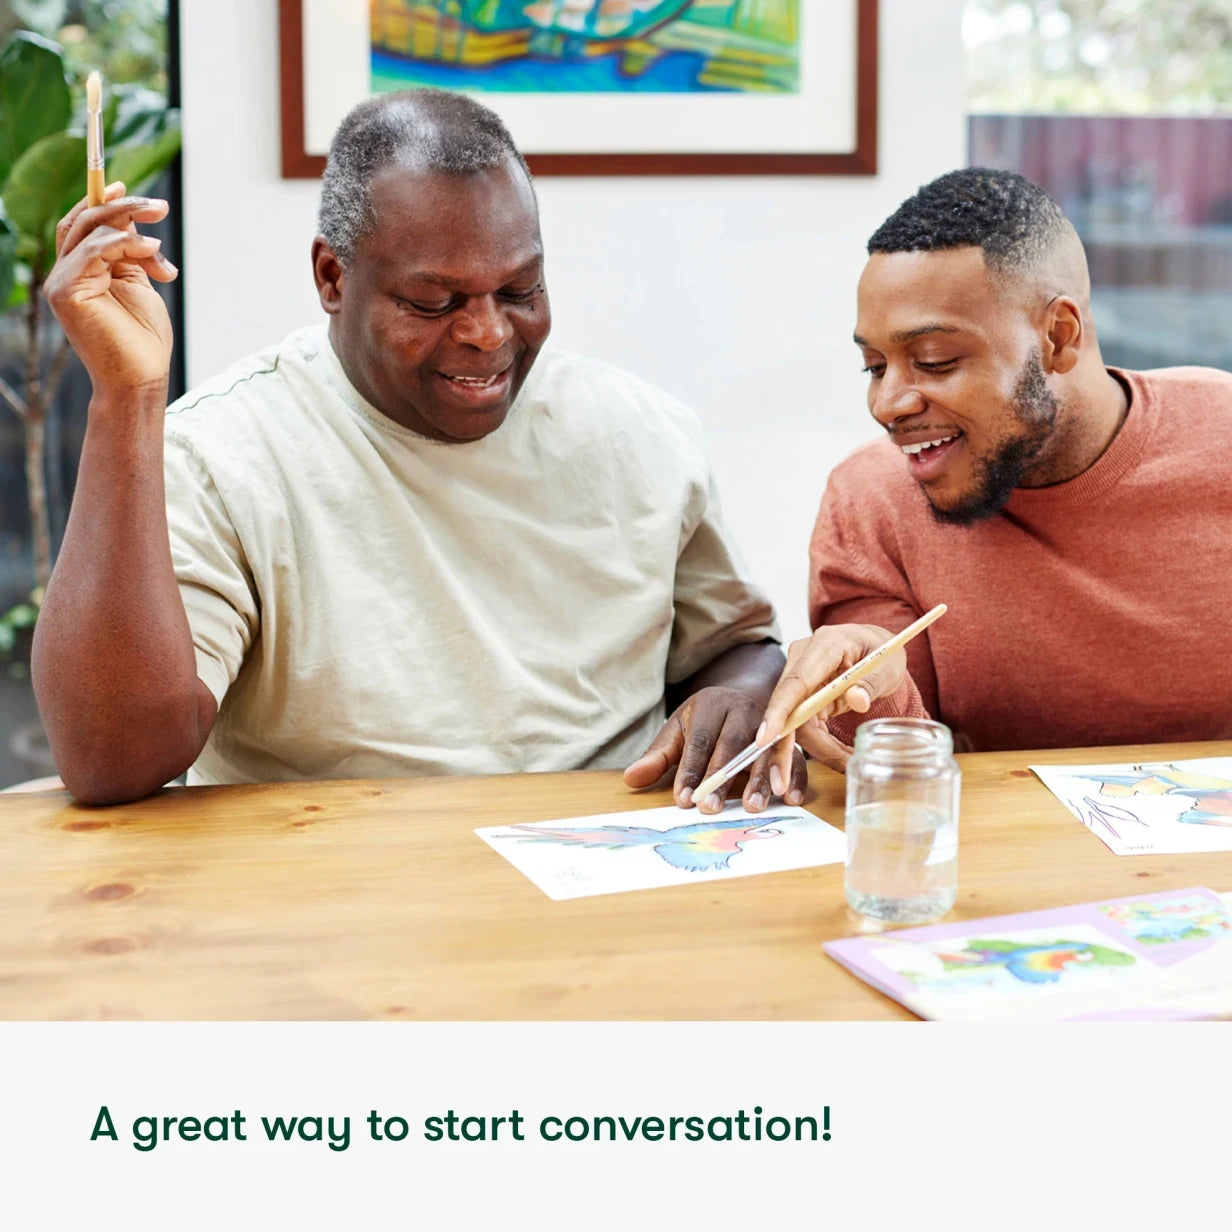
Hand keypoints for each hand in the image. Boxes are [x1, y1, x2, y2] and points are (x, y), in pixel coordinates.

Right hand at [43, 181, 177, 395]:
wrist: (140, 379)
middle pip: (83, 222)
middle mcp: (65, 274)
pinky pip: (92, 251)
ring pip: (88, 232)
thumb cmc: (142, 339)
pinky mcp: (66, 291)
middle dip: (122, 207)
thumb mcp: (138, 283)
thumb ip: (129, 251)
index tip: (125, 186)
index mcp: (80, 271)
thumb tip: (130, 217)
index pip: (81, 226)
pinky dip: (123, 243)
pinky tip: (150, 251)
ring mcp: (61, 282)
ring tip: (159, 246)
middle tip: (159, 207)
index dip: (101, 202)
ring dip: (130, 227)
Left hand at [623, 685, 807, 813]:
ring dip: (762, 779)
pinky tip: (791, 798)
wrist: (740, 697)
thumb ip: (658, 757)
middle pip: (734, 744)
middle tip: (712, 808)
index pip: (701, 739)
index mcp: (711, 704)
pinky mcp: (788, 736)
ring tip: (754, 806)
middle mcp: (742, 709)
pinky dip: (795, 776)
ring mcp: (769, 722)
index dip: (692, 770)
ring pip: (767, 750)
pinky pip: (795, 755)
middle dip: (723, 778)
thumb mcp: (677, 732)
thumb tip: (631, 779)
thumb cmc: (704, 722)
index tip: (684, 799)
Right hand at [759, 625, 906, 778]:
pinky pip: (804, 726)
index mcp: (824, 644)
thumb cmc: (882, 650)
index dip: (779, 712)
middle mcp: (803, 659)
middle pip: (786, 708)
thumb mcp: (888, 664)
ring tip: (845, 766)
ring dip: (814, 751)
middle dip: (782, 747)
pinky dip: (822, 746)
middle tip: (782, 784)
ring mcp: (800, 677)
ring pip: (794, 723)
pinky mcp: (802, 696)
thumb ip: (872, 682)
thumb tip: (857, 700)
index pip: (795, 682)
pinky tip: (841, 757)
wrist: (875, 646)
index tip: (765, 739)